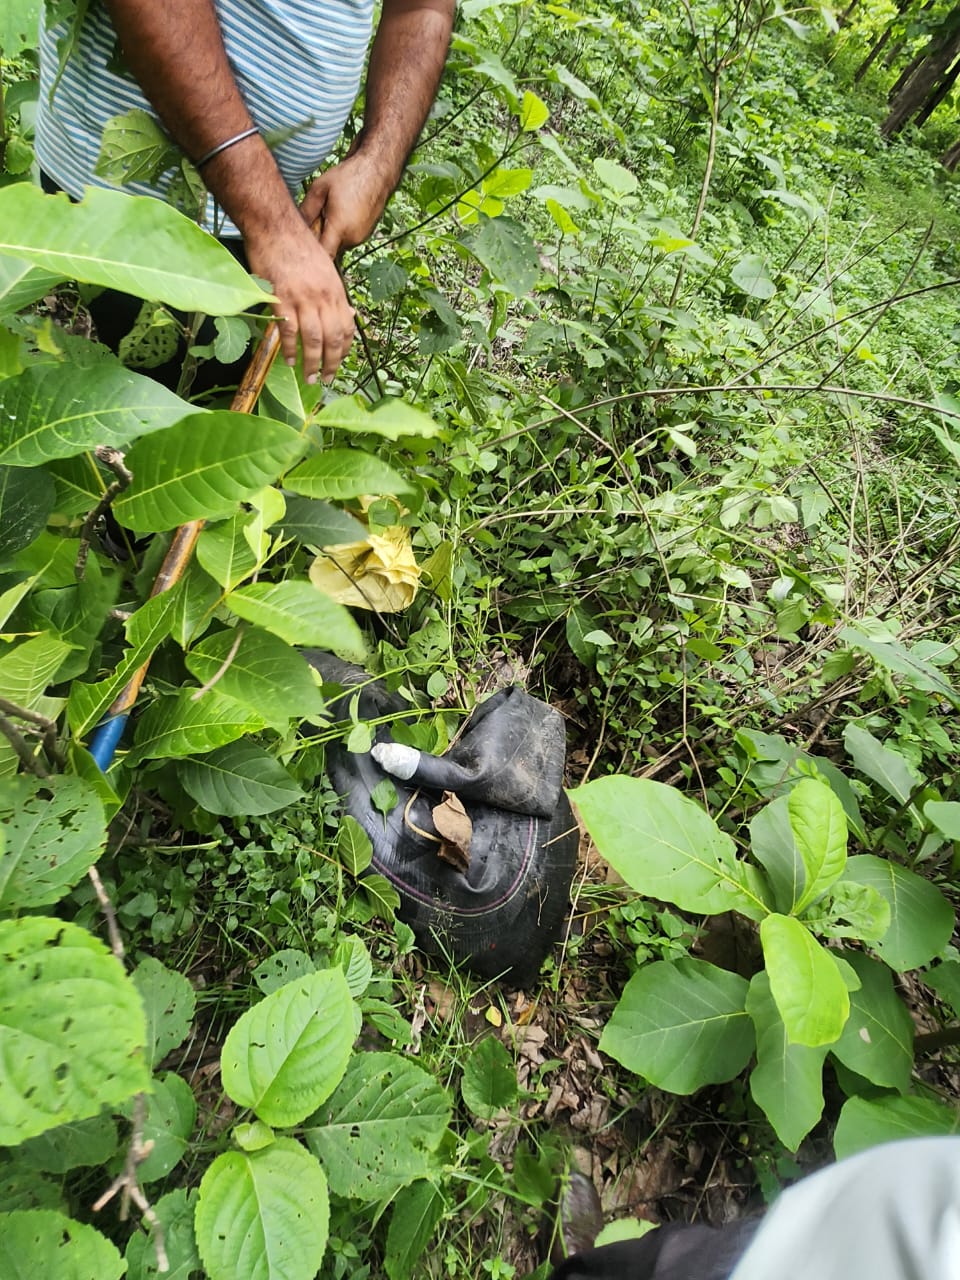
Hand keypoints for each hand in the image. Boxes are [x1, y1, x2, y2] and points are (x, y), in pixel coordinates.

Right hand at [245, 216, 355, 383]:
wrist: (275, 226)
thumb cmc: (298, 246)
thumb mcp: (326, 269)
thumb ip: (334, 294)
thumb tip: (349, 314)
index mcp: (336, 290)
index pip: (346, 328)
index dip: (344, 350)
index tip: (339, 363)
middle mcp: (323, 296)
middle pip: (333, 339)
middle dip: (332, 364)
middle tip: (326, 380)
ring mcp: (303, 298)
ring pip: (313, 339)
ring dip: (312, 363)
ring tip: (310, 378)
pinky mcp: (282, 298)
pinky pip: (289, 331)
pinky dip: (290, 349)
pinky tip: (289, 360)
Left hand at [301, 150, 392, 260]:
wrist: (377, 170)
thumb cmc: (348, 176)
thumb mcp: (319, 189)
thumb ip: (306, 211)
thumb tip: (294, 227)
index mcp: (340, 228)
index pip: (324, 256)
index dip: (312, 255)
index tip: (303, 248)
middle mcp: (352, 238)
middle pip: (329, 249)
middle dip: (319, 238)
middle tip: (316, 217)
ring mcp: (361, 238)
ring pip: (338, 244)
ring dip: (331, 234)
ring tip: (331, 211)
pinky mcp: (366, 234)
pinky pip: (348, 238)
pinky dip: (341, 231)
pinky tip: (342, 212)